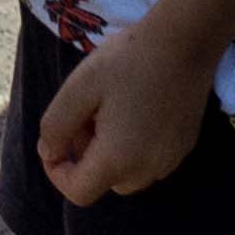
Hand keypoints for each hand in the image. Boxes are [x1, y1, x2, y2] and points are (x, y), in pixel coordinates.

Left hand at [36, 19, 222, 207]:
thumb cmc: (126, 62)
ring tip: (109, 107)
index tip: (55, 139)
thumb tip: (49, 153)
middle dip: (85, 154)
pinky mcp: (184, 147)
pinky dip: (133, 145)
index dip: (57, 172)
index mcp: (118, 161)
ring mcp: (170, 161)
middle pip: (103, 181)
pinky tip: (135, 107)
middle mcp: (148, 171)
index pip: (79, 193)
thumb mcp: (78, 88)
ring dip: (110, 151)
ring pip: (127, 172)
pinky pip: (149, 159)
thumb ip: (55, 126)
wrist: (184, 42)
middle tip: (86, 112)